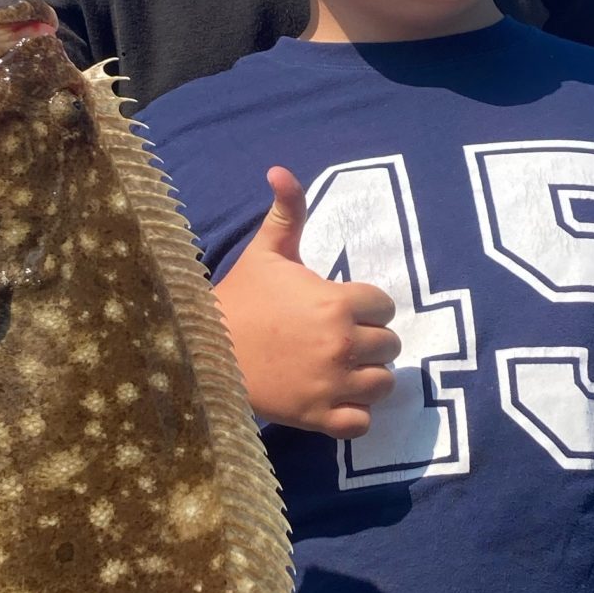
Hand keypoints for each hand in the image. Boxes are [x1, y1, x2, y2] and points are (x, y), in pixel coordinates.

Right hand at [212, 168, 399, 436]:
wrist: (204, 350)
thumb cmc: (240, 298)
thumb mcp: (265, 252)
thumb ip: (287, 211)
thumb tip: (279, 169)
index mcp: (338, 302)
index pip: (384, 306)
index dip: (365, 307)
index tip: (340, 310)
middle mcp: (343, 343)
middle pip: (389, 345)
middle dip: (369, 342)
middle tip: (338, 341)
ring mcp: (334, 383)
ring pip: (382, 384)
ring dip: (367, 378)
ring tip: (340, 371)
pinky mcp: (320, 416)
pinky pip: (362, 422)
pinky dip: (353, 415)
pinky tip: (334, 401)